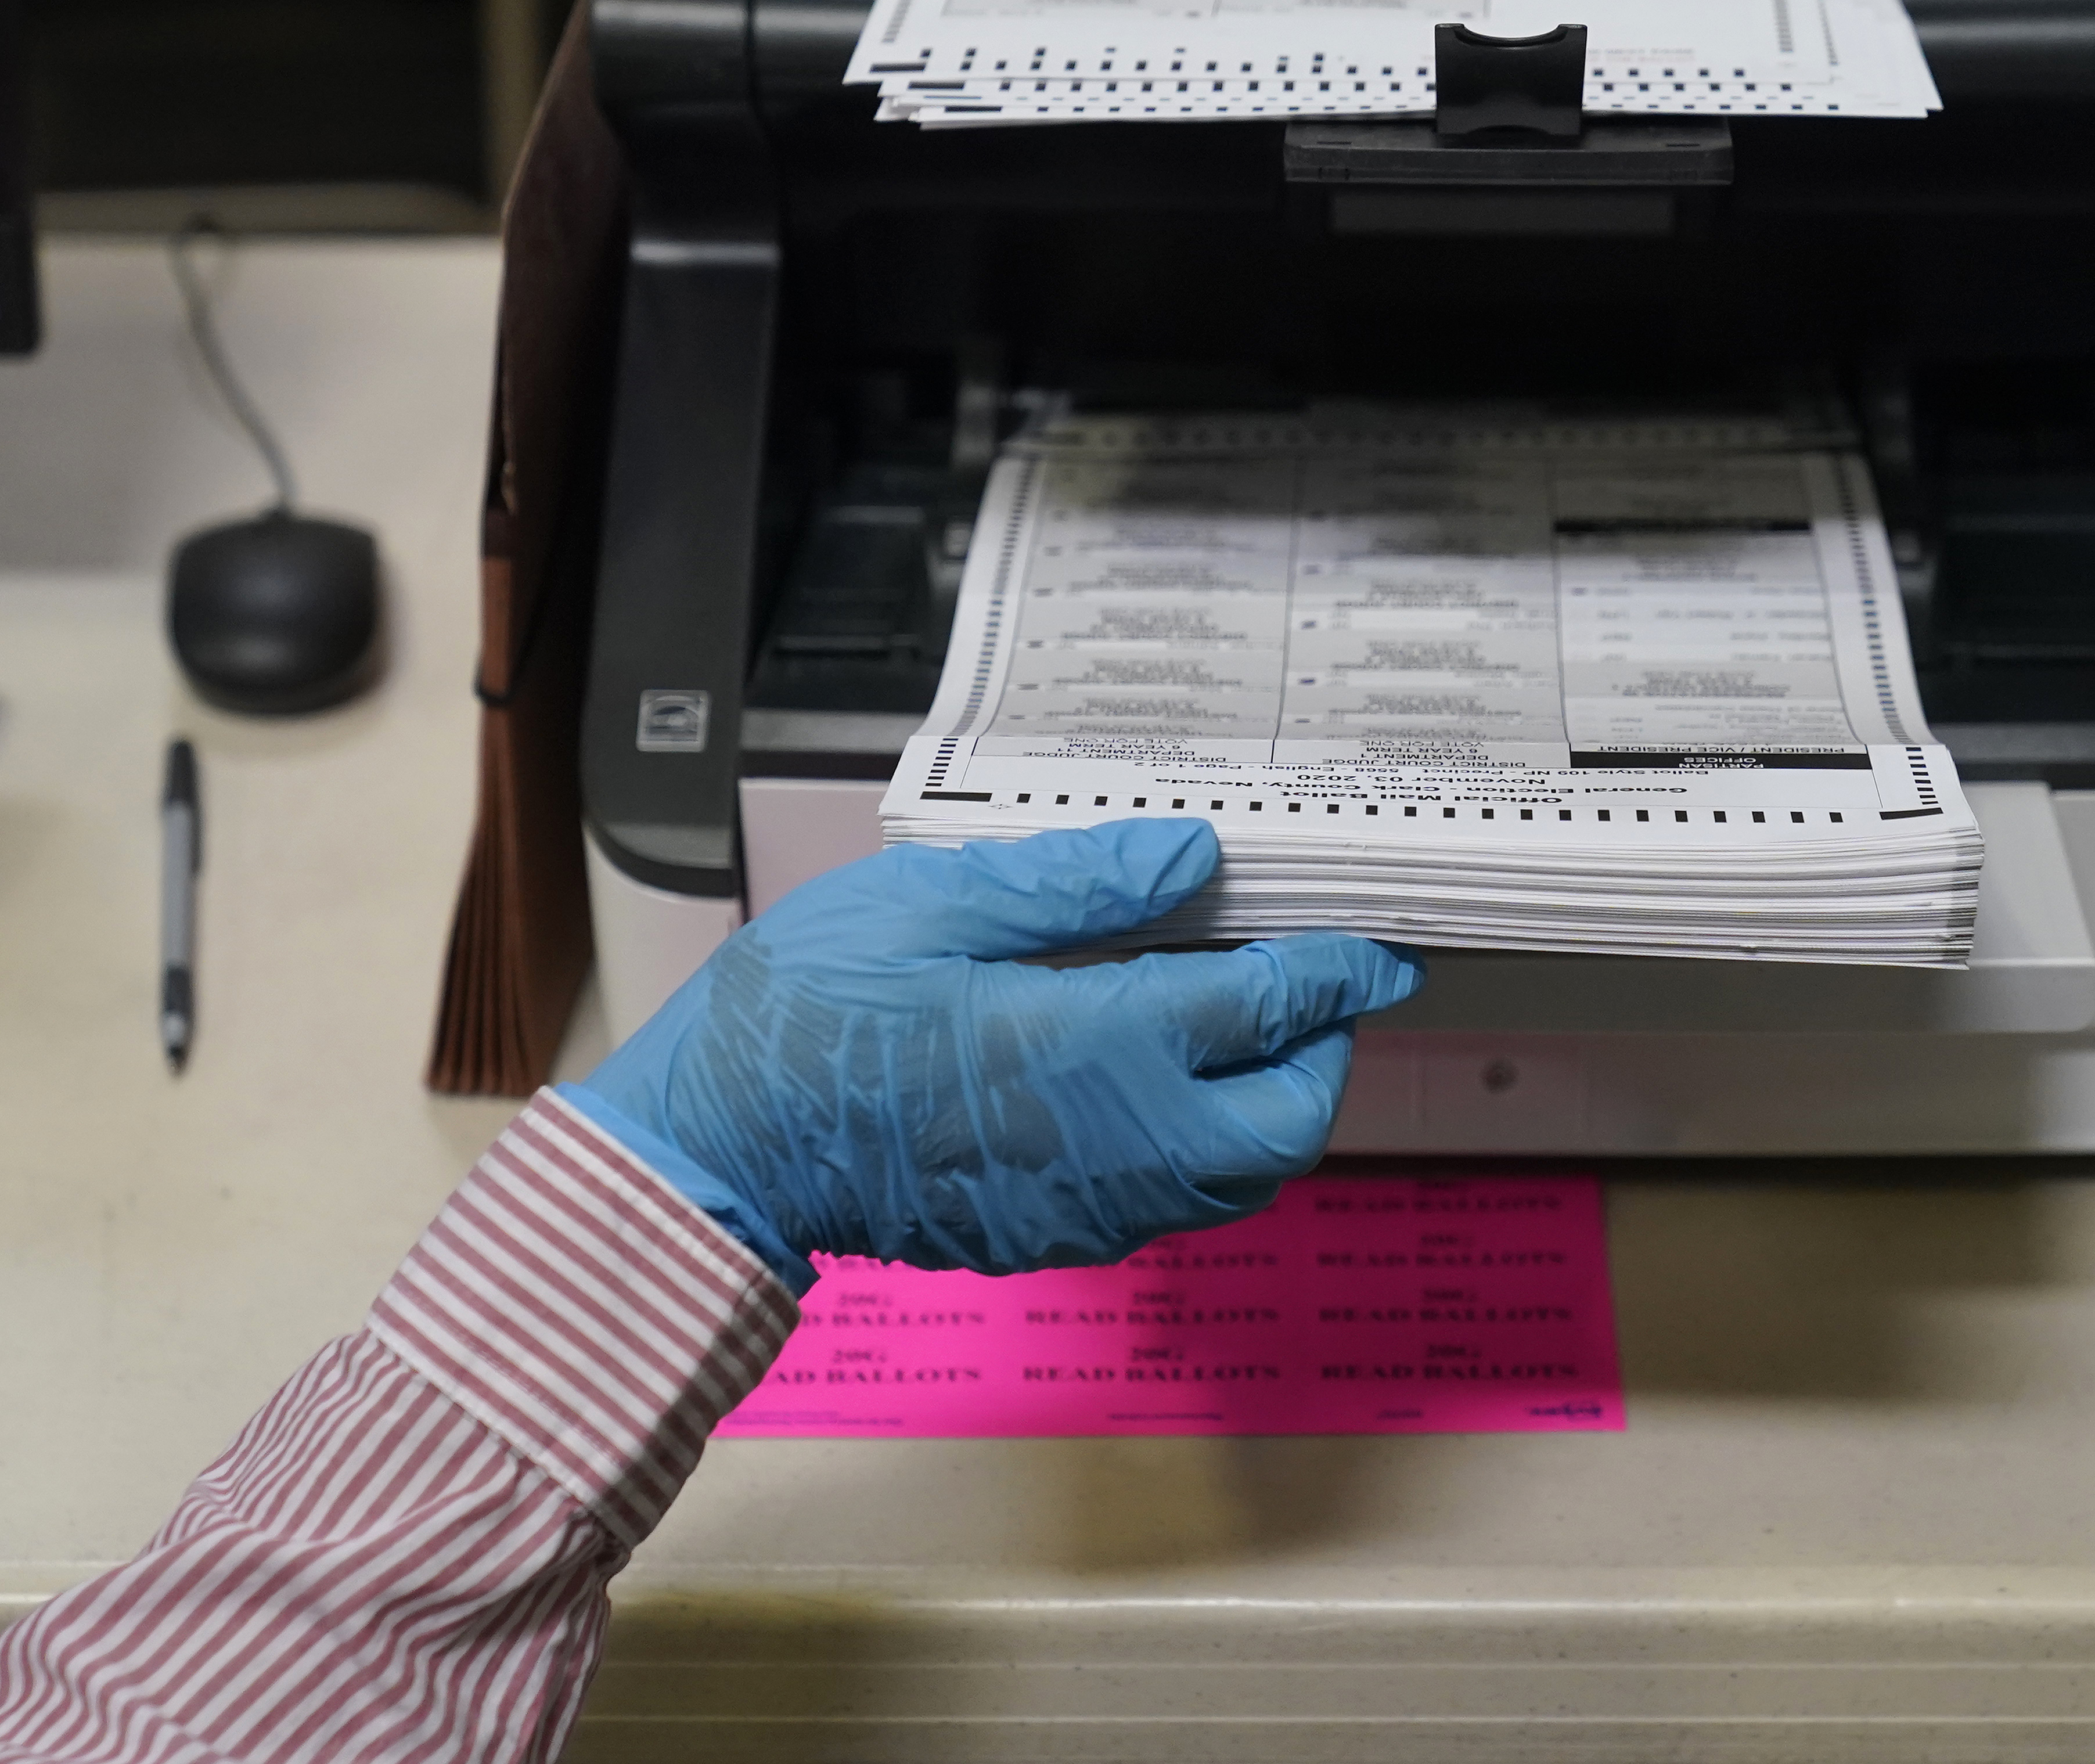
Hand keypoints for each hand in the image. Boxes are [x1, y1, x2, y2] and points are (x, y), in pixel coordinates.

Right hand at [564, 819, 1422, 1289]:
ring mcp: (1091, 1206)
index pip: (1269, 1008)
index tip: (1378, 949)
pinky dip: (1208, 1149)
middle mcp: (1120, 1144)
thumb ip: (1078, 886)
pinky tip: (1167, 1085)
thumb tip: (1190, 859)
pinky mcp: (1054, 1235)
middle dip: (1325, 1053)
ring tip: (1248, 1030)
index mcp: (1098, 1047)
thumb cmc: (805, 1019)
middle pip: (1291, 1119)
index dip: (1338, 973)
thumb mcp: (933, 903)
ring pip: (1243, 1177)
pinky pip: (1176, 1204)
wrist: (715, 1154)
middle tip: (1317, 988)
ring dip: (1271, 1108)